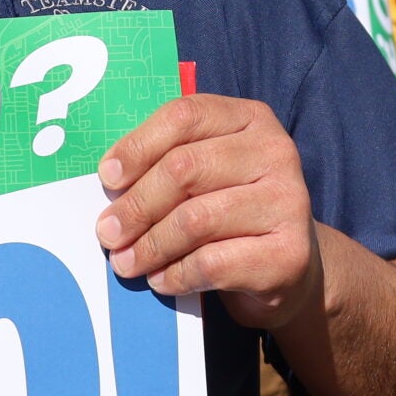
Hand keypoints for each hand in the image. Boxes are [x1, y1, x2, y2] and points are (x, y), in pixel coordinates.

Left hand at [95, 94, 321, 328]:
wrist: (289, 266)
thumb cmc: (233, 212)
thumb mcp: (208, 174)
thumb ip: (168, 164)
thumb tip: (111, 183)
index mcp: (251, 119)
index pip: (185, 116)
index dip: (139, 146)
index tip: (107, 177)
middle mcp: (276, 152)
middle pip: (184, 168)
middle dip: (137, 205)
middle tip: (108, 233)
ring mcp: (288, 202)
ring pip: (195, 219)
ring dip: (150, 246)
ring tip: (126, 263)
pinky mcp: (288, 253)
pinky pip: (212, 263)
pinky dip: (175, 275)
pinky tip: (161, 280)